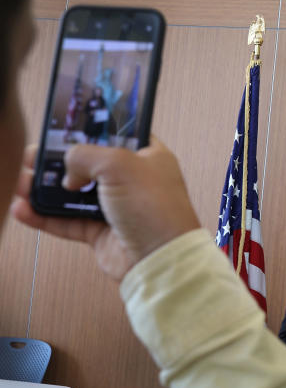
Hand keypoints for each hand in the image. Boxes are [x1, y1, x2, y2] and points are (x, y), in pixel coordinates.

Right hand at [11, 137, 200, 280]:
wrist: (161, 258)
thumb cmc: (155, 208)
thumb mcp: (120, 164)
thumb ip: (87, 155)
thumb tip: (68, 170)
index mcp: (149, 157)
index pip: (118, 136)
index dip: (93, 132)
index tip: (66, 130)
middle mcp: (134, 181)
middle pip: (89, 165)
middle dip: (58, 162)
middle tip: (33, 158)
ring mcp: (117, 208)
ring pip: (74, 194)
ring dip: (46, 189)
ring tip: (22, 183)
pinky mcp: (103, 233)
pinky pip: (68, 221)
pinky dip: (46, 216)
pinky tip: (25, 209)